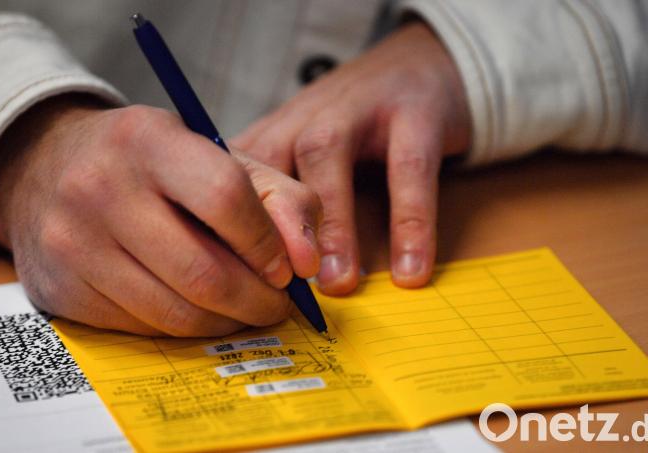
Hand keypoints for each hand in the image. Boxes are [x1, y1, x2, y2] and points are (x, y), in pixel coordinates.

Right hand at [0, 95, 321, 335]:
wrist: (47, 169)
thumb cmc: (151, 165)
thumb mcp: (218, 158)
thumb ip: (282, 200)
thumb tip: (308, 264)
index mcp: (148, 140)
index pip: (226, 197)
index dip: (267, 244)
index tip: (285, 268)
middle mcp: (100, 187)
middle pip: (203, 272)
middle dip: (257, 301)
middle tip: (275, 304)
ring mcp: (72, 242)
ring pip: (174, 313)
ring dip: (225, 323)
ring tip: (242, 308)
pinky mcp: (61, 289)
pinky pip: (141, 329)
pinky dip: (181, 328)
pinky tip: (193, 308)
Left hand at [233, 23, 470, 294]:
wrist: (421, 61)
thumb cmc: (355, 128)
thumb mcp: (303, 155)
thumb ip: (275, 204)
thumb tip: (251, 280)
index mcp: (273, 134)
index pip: (231, 182)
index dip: (225, 230)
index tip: (233, 285)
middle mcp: (304, 116)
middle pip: (267, 165)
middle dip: (266, 227)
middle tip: (277, 289)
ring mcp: (357, 107)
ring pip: (327, 158)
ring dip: (332, 226)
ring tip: (338, 283)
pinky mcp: (414, 111)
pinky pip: (409, 169)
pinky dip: (410, 222)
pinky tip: (411, 270)